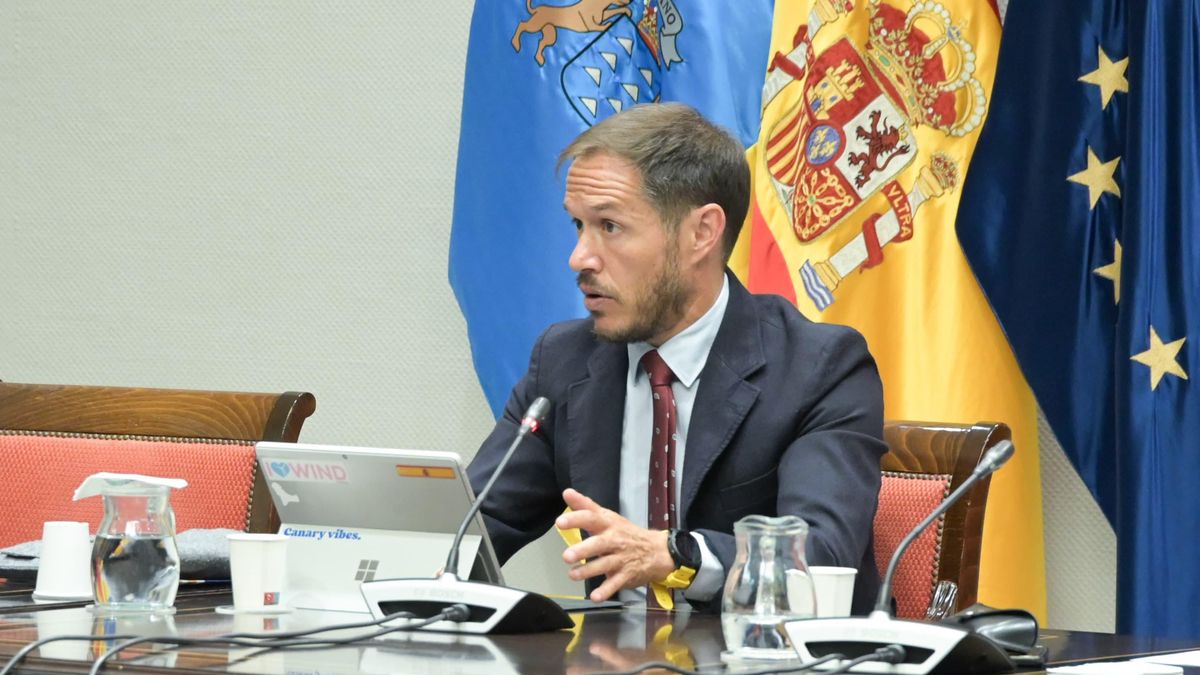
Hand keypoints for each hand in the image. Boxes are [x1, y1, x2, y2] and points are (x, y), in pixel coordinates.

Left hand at [557, 488, 675, 601]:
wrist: (658, 551)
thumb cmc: (625, 533)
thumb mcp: (607, 516)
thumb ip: (585, 506)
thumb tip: (567, 492)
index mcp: (608, 524)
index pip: (591, 518)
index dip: (576, 519)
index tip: (560, 522)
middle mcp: (614, 540)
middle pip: (598, 544)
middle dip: (583, 549)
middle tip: (566, 556)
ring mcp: (621, 559)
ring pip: (604, 565)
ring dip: (588, 571)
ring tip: (573, 575)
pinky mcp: (626, 575)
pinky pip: (615, 584)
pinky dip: (606, 591)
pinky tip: (595, 597)